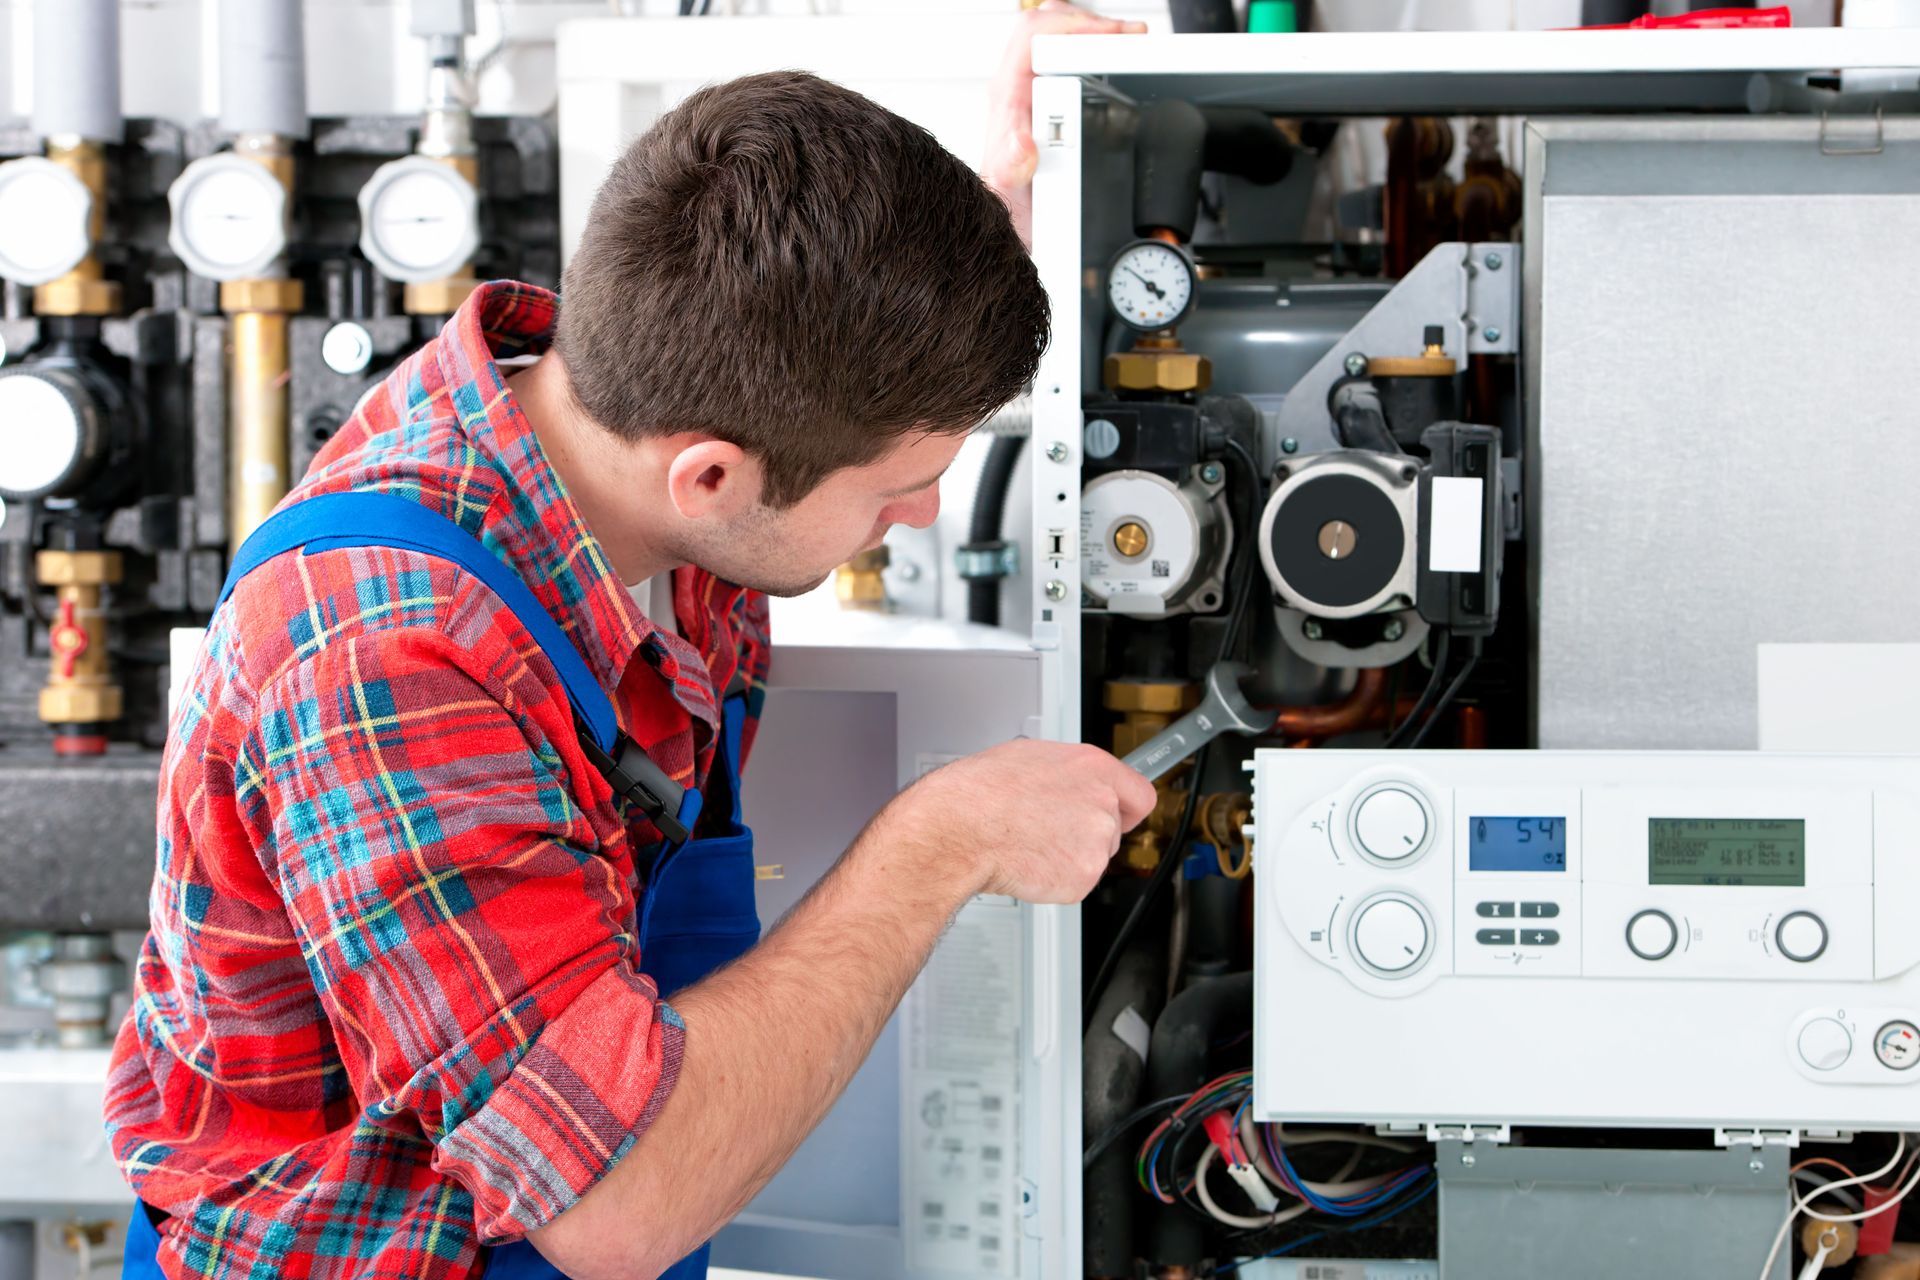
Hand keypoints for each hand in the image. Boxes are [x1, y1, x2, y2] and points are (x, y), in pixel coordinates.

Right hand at [877, 739, 1157, 904]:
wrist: (957, 830)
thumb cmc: (977, 793)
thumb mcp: (1026, 758)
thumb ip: (1064, 773)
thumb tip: (1067, 781)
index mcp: (1091, 767)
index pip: (1140, 794)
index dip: (1126, 808)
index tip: (1122, 814)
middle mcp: (1101, 803)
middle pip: (1112, 829)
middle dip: (1084, 833)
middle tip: (1046, 830)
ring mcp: (1095, 842)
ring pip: (1092, 857)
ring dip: (1068, 856)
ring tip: (1028, 843)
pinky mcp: (1082, 877)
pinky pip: (1075, 883)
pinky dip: (1054, 880)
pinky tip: (1027, 862)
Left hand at [983, 1, 1147, 245]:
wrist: (1018, 235)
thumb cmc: (1012, 215)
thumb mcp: (1008, 200)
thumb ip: (1011, 171)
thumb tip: (1021, 142)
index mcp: (1008, 101)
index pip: (1032, 37)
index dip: (1072, 27)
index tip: (1112, 36)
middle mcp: (1019, 92)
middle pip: (1048, 27)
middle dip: (1093, 23)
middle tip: (1132, 35)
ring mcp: (1036, 95)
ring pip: (1060, 39)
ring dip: (1097, 33)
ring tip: (1131, 41)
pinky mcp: (1053, 105)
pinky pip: (1072, 61)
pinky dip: (1100, 52)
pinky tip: (1123, 60)